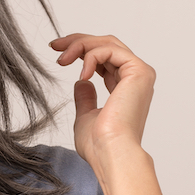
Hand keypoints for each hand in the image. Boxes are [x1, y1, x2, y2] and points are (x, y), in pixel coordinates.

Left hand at [50, 33, 155, 173]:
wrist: (110, 153)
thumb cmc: (99, 144)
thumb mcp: (86, 116)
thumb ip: (86, 98)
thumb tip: (82, 83)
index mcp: (127, 88)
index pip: (105, 57)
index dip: (81, 49)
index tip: (57, 50)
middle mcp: (136, 79)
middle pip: (107, 44)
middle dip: (78, 41)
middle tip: (55, 44)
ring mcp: (140, 74)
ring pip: (108, 43)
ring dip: (80, 46)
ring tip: (62, 60)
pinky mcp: (139, 71)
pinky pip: (110, 50)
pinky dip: (91, 56)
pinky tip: (82, 74)